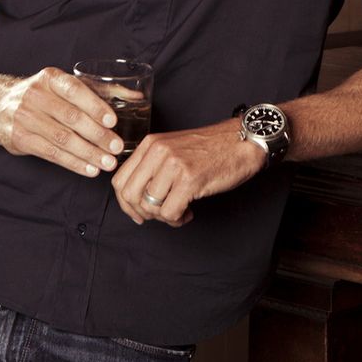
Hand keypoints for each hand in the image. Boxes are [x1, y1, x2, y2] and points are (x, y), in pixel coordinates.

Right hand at [0, 67, 124, 176]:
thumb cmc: (42, 96)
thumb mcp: (63, 85)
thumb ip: (99, 91)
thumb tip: (137, 97)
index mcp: (50, 78)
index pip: (75, 90)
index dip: (94, 105)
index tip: (113, 120)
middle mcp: (36, 95)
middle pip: (71, 118)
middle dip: (97, 134)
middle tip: (116, 147)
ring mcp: (26, 118)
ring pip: (63, 139)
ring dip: (88, 153)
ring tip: (107, 163)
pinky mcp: (21, 139)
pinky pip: (51, 154)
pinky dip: (73, 163)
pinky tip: (89, 169)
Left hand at [110, 120, 266, 226]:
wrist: (241, 142)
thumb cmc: (210, 150)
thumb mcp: (172, 149)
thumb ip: (152, 167)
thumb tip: (135, 200)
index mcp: (150, 144)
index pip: (119, 180)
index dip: (126, 204)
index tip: (139, 213)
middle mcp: (158, 151)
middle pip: (130, 195)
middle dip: (144, 213)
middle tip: (162, 214)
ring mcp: (173, 164)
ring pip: (150, 207)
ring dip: (165, 217)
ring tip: (181, 211)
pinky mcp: (190, 179)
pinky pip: (170, 212)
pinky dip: (178, 219)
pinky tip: (189, 211)